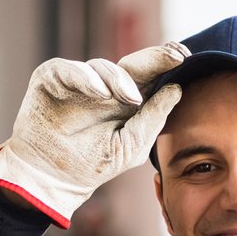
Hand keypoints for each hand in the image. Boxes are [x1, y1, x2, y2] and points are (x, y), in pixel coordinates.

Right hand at [0, 42, 188, 225]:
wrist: (51, 180)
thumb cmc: (91, 164)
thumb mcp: (130, 147)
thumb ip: (152, 119)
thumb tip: (176, 89)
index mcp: (124, 98)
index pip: (149, 74)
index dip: (165, 62)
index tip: (186, 56)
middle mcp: (103, 85)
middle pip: (131, 63)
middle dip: (154, 57)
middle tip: (175, 55)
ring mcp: (77, 81)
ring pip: (103, 67)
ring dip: (119, 80)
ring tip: (132, 98)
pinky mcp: (51, 78)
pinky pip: (69, 70)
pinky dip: (85, 79)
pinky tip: (101, 93)